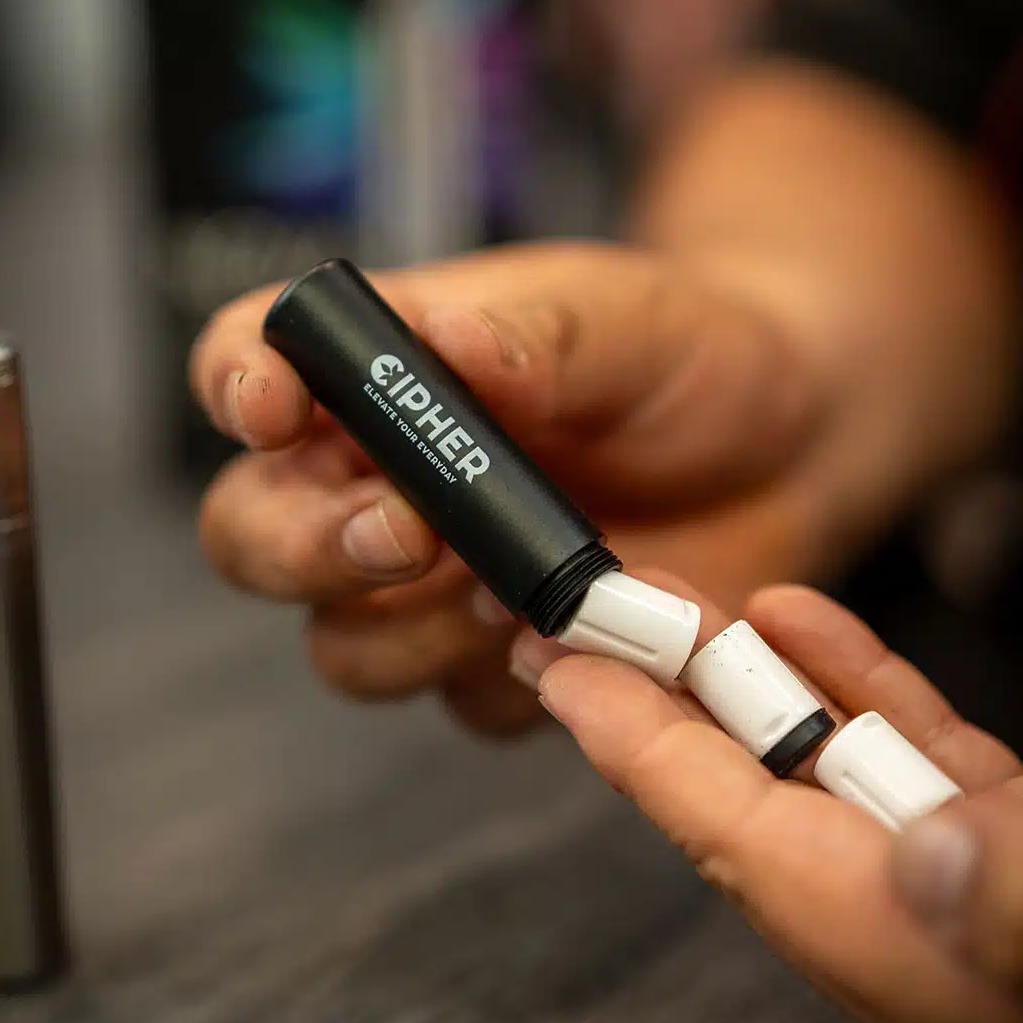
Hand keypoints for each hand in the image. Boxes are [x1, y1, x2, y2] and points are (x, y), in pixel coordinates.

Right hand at [191, 243, 830, 734]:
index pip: (246, 364)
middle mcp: (378, 486)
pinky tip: (581, 631)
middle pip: (253, 539)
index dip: (236, 388)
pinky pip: (463, 704)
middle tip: (407, 532)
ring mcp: (429, 590)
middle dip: (311, 549)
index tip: (275, 410)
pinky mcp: (496, 663)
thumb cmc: (684, 355)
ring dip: (414, 630)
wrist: (786, 445)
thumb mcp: (619, 318)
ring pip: (344, 650)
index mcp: (380, 376)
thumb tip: (448, 349)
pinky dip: (511, 680)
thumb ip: (533, 335)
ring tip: (517, 586)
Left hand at [515, 575, 1022, 1022]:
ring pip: (828, 777)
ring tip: (684, 607)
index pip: (744, 847)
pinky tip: (808, 627)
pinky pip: (913, 767)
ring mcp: (981, 904)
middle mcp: (944, 955)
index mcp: (951, 984)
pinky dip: (858, 693)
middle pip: (761, 808)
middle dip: (669, 710)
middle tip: (585, 628)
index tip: (561, 672)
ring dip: (755, 687)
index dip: (642, 752)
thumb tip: (933, 865)